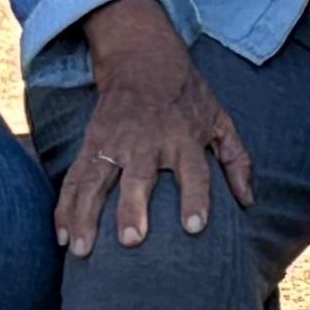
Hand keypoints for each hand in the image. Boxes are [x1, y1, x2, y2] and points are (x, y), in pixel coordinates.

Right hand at [62, 0, 253, 260]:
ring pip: (95, 182)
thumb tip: (249, 202)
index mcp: (183, 138)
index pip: (193, 172)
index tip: (194, 228)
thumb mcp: (220, 119)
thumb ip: (237, 161)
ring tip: (79, 250)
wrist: (142, 59)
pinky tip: (60, 236)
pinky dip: (64, 207)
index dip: (195, 198)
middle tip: (130, 241)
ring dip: (85, 216)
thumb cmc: (187, 97)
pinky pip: (74, 178)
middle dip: (132, 209)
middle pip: (138, 178)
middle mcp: (147, 142)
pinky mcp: (90, 144)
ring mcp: (114, 143)